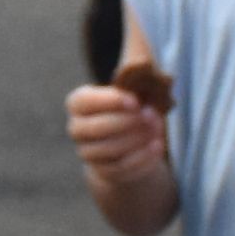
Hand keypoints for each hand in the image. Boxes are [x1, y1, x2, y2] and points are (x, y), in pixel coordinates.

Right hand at [63, 78, 168, 195]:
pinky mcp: (105, 172)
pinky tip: (157, 146)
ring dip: (135, 139)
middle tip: (150, 115)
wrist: (129, 140)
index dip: (108, 102)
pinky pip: (122, 168)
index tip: (134, 101)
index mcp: (79, 104)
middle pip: (94, 128)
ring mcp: (89, 153)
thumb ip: (135, 75)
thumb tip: (144, 63)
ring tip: (156, 129)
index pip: (83, 102)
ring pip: (108, 150)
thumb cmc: (131, 107)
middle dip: (125, 122)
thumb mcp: (132, 88)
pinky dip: (141, 158)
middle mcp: (77, 129)